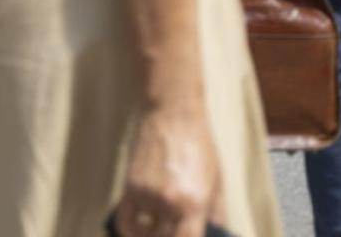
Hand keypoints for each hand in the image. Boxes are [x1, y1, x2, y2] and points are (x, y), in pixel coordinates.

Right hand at [115, 105, 219, 236]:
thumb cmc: (200, 147)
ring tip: (160, 229)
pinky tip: (140, 230)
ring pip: (145, 233)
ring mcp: (147, 196)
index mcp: (195, 202)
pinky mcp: (129, 188)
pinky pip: (125, 223)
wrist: (173, 116)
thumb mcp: (216, 180)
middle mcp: (169, 202)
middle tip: (177, 229)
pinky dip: (131, 231)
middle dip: (171, 236)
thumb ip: (216, 213)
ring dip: (152, 235)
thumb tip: (216, 234)